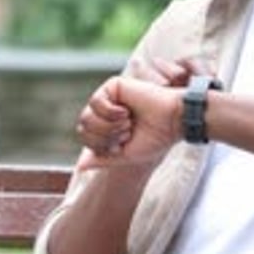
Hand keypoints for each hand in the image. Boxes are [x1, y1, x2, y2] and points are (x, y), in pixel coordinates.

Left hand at [76, 56, 215, 169]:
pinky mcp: (113, 86)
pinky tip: (126, 111)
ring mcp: (108, 98)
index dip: (102, 146)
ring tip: (128, 122)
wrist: (173, 122)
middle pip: (83, 128)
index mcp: (107, 127)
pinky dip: (111, 112)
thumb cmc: (155, 139)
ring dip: (109, 126)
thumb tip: (79, 167)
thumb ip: (102, 159)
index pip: (86, 139)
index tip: (124, 143)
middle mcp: (105, 112)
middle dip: (105, 137)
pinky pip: (96, 101)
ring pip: (86, 117)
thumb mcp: (125, 156)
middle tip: (127, 132)